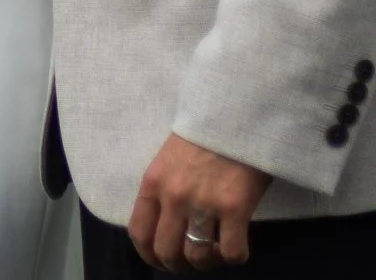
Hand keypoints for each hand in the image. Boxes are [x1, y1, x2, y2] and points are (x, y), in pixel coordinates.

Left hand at [128, 133, 267, 270]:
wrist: (236, 111)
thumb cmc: (205, 132)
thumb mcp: (170, 157)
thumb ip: (165, 187)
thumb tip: (167, 221)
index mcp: (153, 182)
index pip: (139, 232)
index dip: (149, 255)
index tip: (160, 259)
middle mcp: (174, 196)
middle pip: (166, 251)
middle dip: (177, 264)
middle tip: (191, 260)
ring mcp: (203, 203)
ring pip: (197, 256)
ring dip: (207, 262)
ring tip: (215, 251)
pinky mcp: (235, 208)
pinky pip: (231, 252)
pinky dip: (234, 256)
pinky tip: (236, 245)